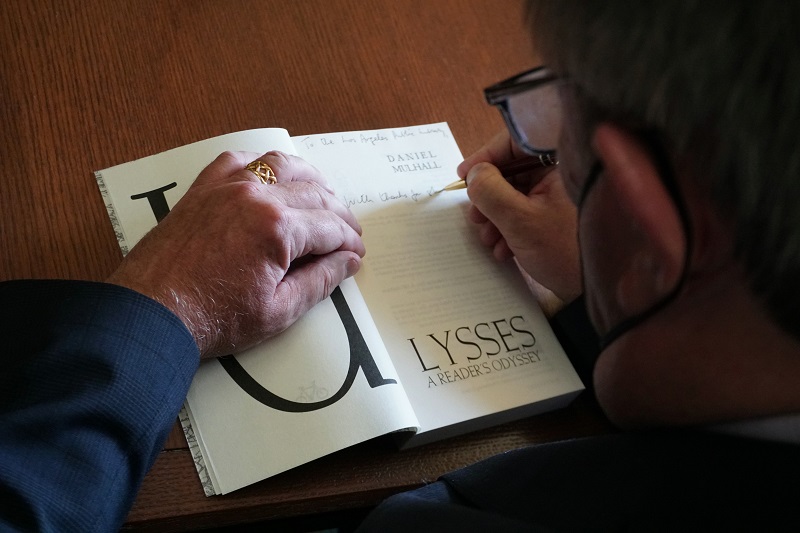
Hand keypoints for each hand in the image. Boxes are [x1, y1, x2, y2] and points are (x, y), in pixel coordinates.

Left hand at [107, 150, 364, 358]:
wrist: (151, 314)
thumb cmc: (210, 317)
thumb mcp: (278, 311)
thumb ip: (320, 281)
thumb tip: (348, 261)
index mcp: (278, 228)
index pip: (331, 226)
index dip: (350, 240)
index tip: (356, 252)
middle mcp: (255, 196)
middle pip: (315, 193)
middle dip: (339, 213)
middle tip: (348, 232)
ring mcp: (227, 186)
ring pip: (283, 165)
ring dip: (311, 179)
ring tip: (324, 196)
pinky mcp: (204, 188)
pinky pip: (241, 159)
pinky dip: (264, 163)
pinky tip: (274, 174)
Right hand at [457, 130, 581, 303]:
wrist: (596, 288)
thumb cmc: (566, 250)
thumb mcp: (519, 220)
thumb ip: (490, 192)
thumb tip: (473, 174)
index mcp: (560, 162)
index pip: (516, 142)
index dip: (485, 157)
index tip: (464, 175)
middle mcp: (562, 173)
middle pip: (513, 170)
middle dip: (489, 196)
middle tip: (475, 216)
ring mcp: (561, 195)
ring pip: (516, 194)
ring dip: (496, 217)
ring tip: (489, 239)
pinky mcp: (558, 216)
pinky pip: (526, 211)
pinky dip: (510, 228)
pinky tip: (505, 249)